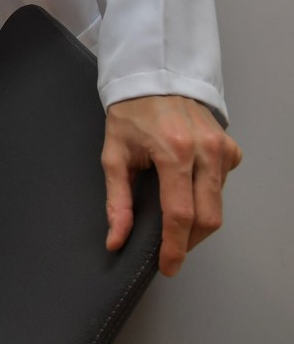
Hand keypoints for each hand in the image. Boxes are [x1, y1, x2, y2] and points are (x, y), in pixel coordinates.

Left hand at [102, 95, 242, 275]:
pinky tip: (187, 188)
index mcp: (174, 152)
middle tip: (171, 251)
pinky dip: (207, 196)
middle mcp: (205, 151)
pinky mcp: (231, 149)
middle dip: (189, 241)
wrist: (156, 77)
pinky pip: (223, 185)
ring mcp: (222, 149)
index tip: (168, 266)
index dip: (175, 247)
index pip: (180, 214)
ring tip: (174, 222)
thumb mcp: (114, 154)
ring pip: (218, 204)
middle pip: (207, 217)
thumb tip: (116, 239)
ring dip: (198, 221)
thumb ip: (117, 200)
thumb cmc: (131, 114)